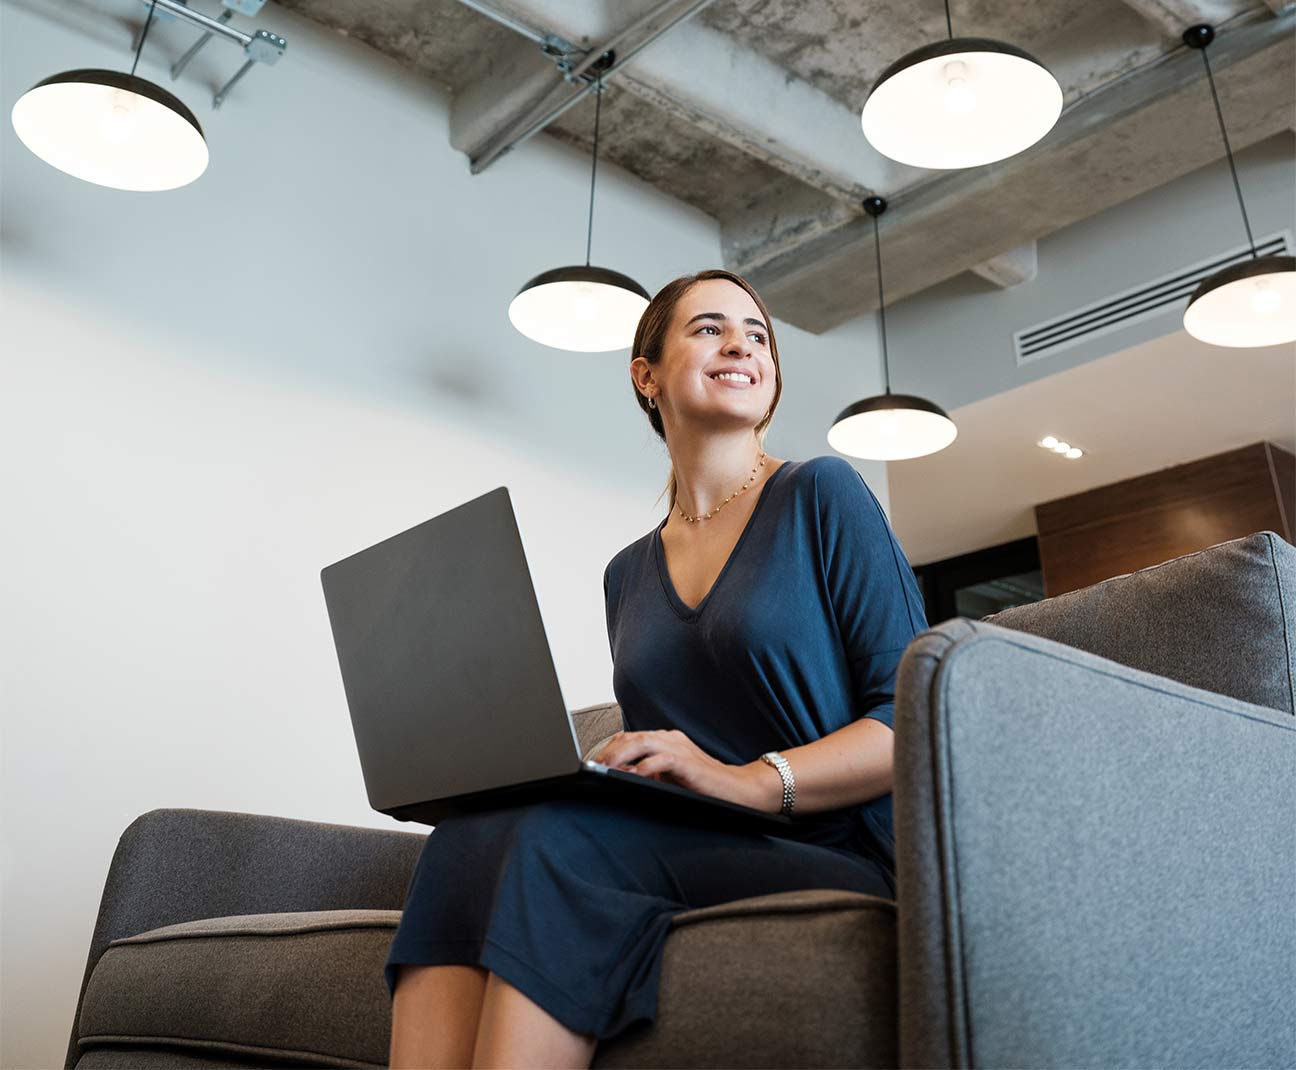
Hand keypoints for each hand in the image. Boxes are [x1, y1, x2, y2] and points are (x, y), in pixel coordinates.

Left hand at [590, 729, 761, 809]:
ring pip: (643, 742)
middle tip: (593, 766)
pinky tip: (635, 775)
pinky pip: (662, 759)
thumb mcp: (668, 778)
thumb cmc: (702, 784)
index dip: (610, 747)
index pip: (630, 737)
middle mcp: (670, 738)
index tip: (593, 761)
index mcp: (666, 739)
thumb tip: (620, 777)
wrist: (736, 789)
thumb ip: (646, 774)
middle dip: (609, 751)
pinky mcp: (688, 762)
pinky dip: (645, 767)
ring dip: (621, 755)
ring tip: (606, 767)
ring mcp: (680, 748)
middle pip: (632, 736)